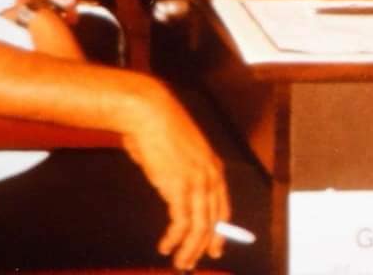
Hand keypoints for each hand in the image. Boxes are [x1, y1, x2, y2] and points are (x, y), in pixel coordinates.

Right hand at [121, 80, 229, 269]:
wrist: (149, 112)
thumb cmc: (157, 126)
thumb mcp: (178, 150)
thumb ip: (181, 171)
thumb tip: (171, 187)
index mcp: (213, 167)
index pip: (222, 208)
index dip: (219, 231)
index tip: (215, 248)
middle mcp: (210, 177)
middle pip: (213, 222)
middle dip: (204, 246)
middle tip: (193, 262)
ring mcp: (197, 183)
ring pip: (199, 228)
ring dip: (188, 250)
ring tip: (179, 263)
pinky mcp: (179, 188)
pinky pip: (181, 225)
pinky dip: (174, 240)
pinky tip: (165, 247)